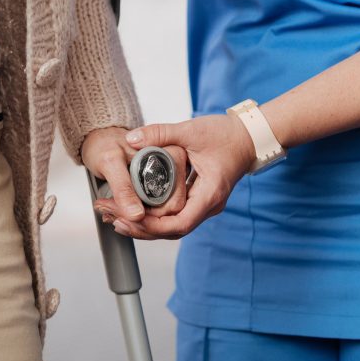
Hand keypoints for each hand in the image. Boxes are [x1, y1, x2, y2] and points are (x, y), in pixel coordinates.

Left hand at [114, 113, 255, 239]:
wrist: (248, 136)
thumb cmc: (226, 134)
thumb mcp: (192, 130)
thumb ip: (161, 133)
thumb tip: (130, 138)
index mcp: (210, 194)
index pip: (180, 224)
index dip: (152, 226)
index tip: (128, 218)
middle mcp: (208, 206)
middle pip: (172, 231)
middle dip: (140, 228)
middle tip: (111, 218)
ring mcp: (203, 205)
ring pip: (171, 226)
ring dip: (144, 225)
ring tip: (115, 218)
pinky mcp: (198, 200)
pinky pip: (174, 216)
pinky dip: (153, 216)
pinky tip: (133, 209)